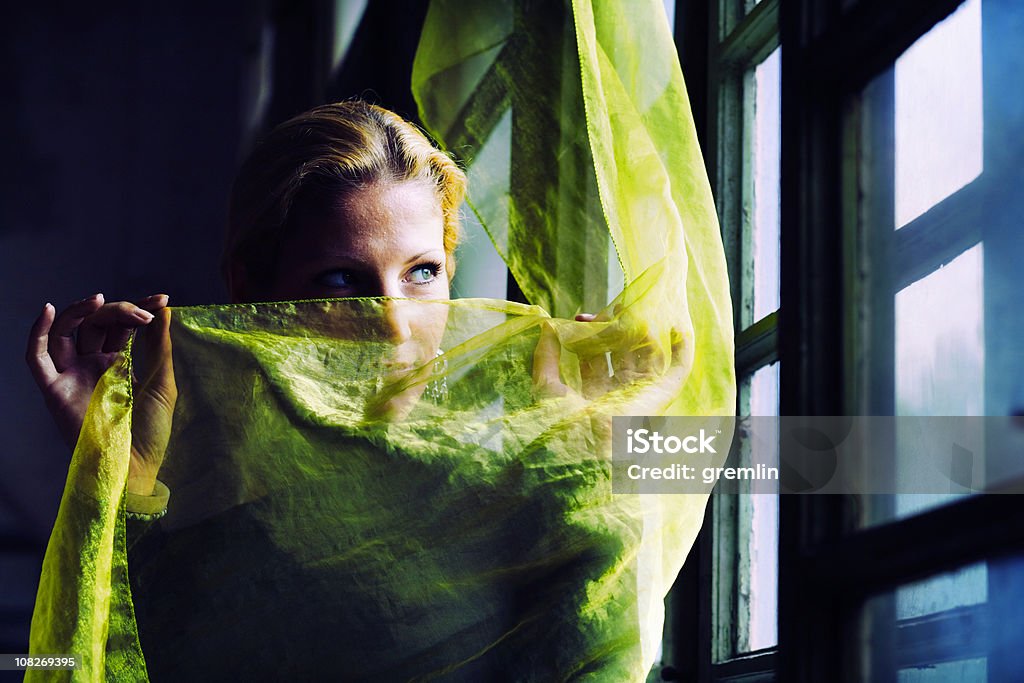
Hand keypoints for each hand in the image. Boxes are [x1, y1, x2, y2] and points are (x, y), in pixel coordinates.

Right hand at [26, 293, 176, 495]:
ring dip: (80, 311)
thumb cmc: (151, 432)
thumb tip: (163, 308)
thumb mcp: (162, 383)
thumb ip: (159, 346)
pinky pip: (37, 358)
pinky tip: (49, 311)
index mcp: (120, 363)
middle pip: (96, 324)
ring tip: (99, 299)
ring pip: (66, 332)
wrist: (134, 467)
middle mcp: (93, 365)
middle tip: (143, 313)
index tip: (163, 298)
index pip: (123, 325)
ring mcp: (73, 376)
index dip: (139, 308)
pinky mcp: (54, 391)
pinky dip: (37, 333)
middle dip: (118, 310)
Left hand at [534, 310, 688, 410]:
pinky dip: (682, 349)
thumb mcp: (546, 385)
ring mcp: (641, 394)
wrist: (584, 447)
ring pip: (647, 355)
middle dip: (616, 328)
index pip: (595, 358)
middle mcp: (619, 394)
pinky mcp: (661, 396)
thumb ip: (545, 355)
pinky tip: (677, 327)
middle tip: (611, 306)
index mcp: (593, 395)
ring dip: (643, 331)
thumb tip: (547, 326)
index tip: (579, 316)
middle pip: (621, 353)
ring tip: (634, 305)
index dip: (588, 335)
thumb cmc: (561, 423)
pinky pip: (678, 370)